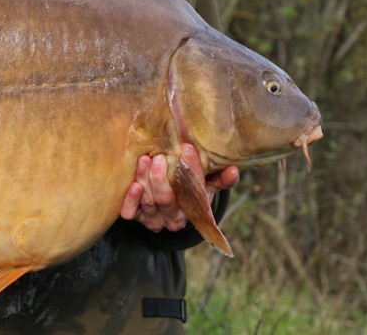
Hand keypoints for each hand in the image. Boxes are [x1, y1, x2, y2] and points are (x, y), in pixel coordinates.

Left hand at [120, 143, 238, 231]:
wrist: (168, 205)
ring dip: (145, 181)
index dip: (192, 169)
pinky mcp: (136, 216)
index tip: (187, 148)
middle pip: (166, 200)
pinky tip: (134, 185)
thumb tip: (234, 169)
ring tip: (144, 160)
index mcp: (194, 209)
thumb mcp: (206, 185)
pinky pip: (131, 212)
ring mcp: (154, 218)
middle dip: (161, 179)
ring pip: (148, 202)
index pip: (194, 189)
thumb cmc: (189, 189)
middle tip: (159, 158)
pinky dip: (132, 200)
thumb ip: (219, 178)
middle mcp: (174, 218)